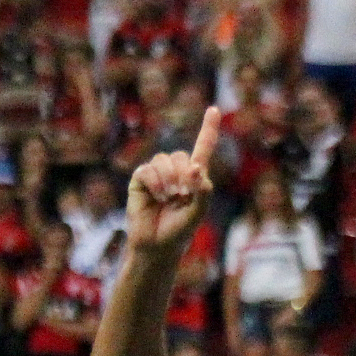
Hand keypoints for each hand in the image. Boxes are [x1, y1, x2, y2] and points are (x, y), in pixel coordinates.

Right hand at [126, 104, 218, 261]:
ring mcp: (156, 174)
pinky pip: (148, 169)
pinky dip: (155, 183)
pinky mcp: (140, 179)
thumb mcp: (199, 211)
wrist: (156, 246)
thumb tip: (197, 167)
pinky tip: (157, 197)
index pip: (203, 148)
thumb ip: (203, 189)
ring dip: (169, 179)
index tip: (214, 109)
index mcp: (193, 177)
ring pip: (164, 159)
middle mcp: (175, 171)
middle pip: (182, 156)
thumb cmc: (179, 231)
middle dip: (184, 174)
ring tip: (169, 198)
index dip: (208, 129)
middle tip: (182, 194)